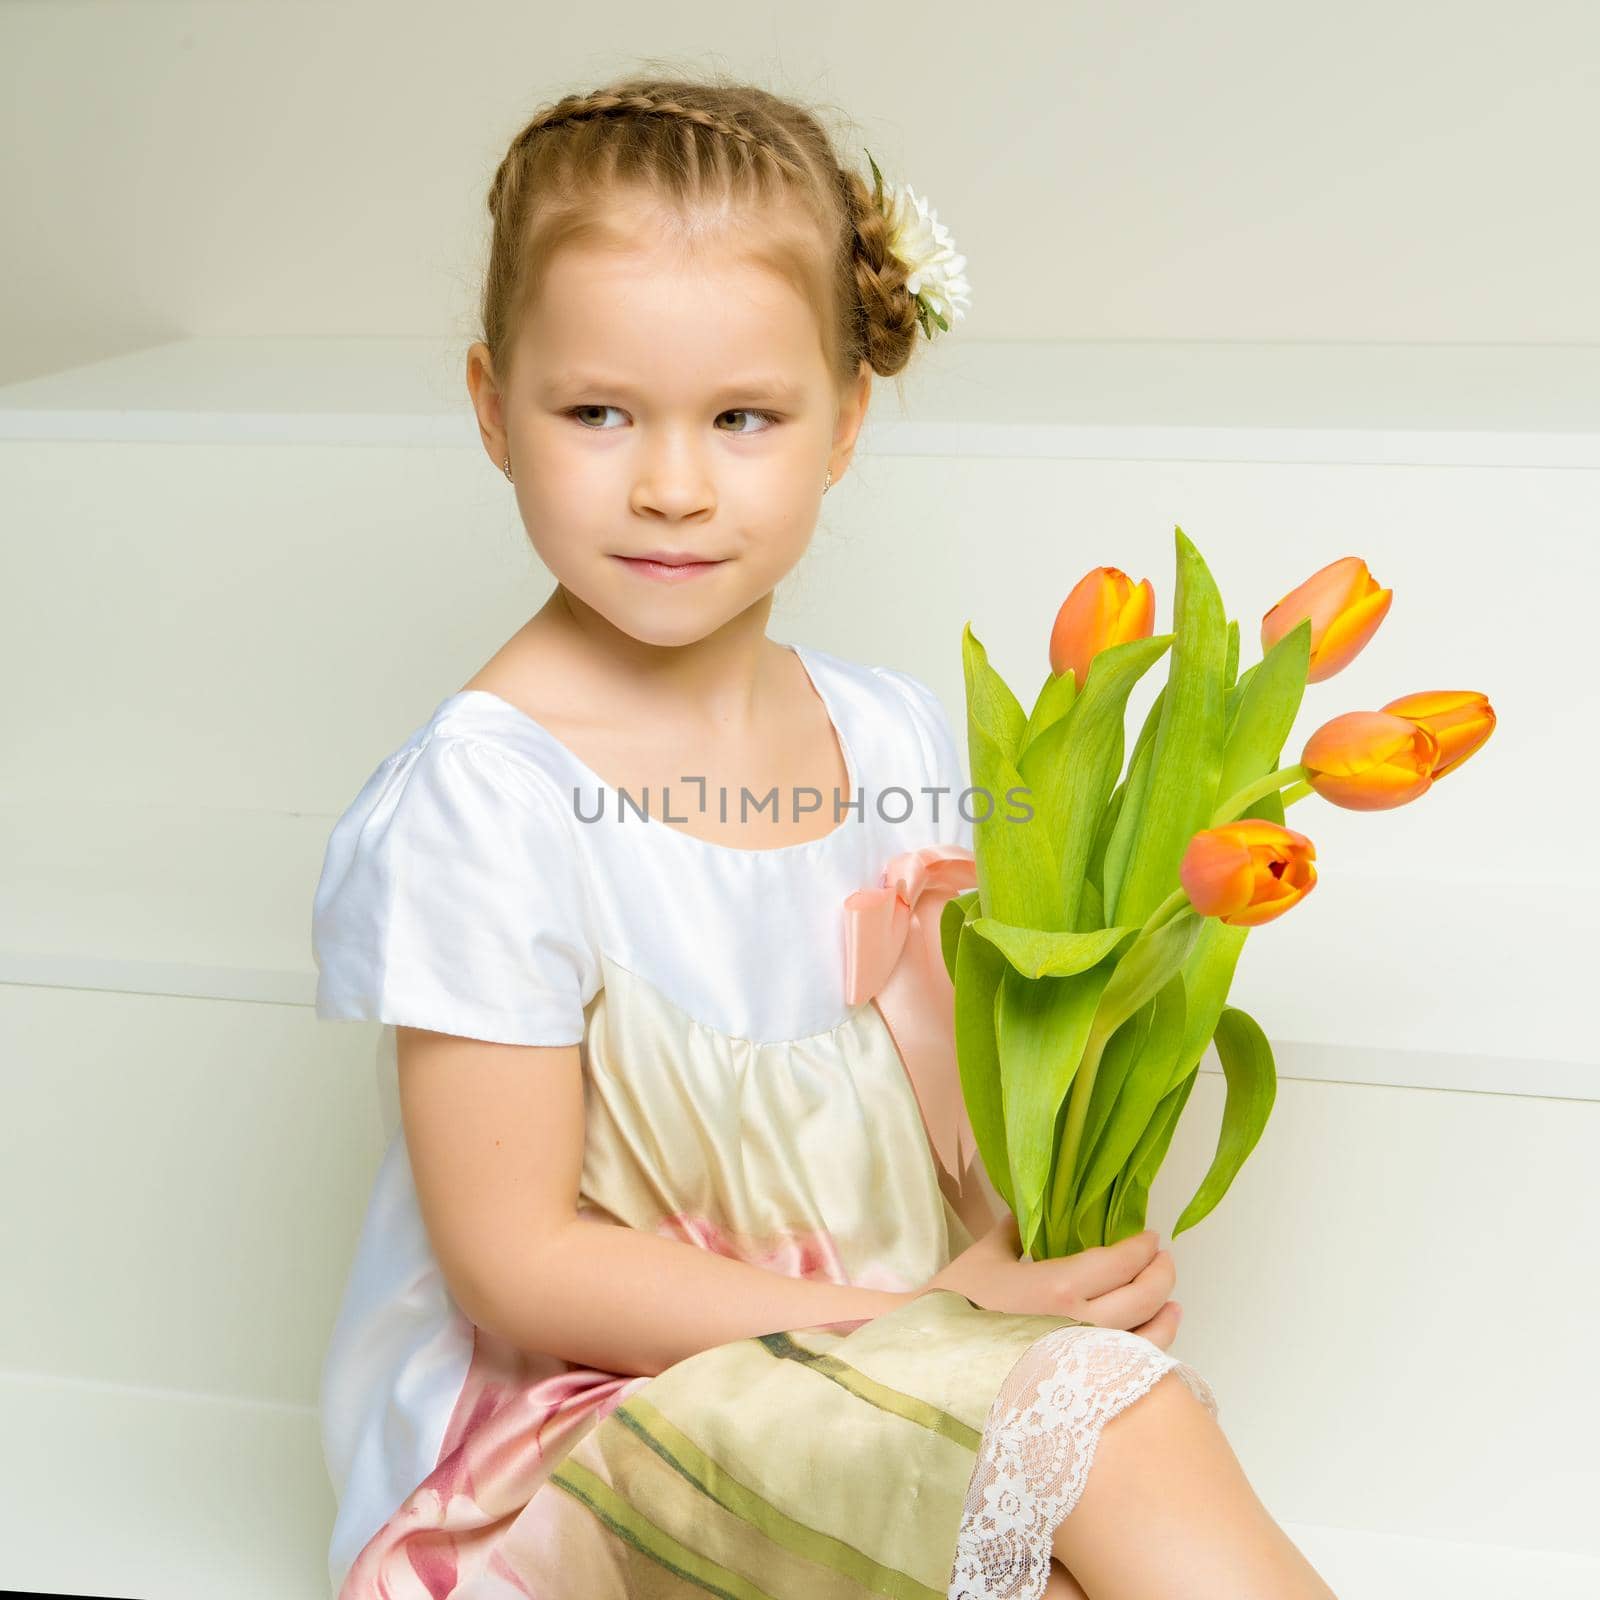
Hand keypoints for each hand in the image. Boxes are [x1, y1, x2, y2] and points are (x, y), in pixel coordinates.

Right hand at [924, 1211, 1182, 1350]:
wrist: (933, 1366)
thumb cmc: (955, 1308)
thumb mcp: (984, 1258)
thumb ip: (1015, 1231)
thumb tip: (1032, 1213)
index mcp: (1057, 1286)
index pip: (1120, 1262)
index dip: (1141, 1248)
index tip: (1149, 1238)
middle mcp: (1080, 1325)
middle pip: (1143, 1298)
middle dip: (1161, 1275)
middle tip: (1163, 1260)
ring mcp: (1083, 1363)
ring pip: (1145, 1338)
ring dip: (1165, 1316)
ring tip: (1172, 1303)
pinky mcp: (1079, 1390)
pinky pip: (1128, 1370)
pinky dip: (1149, 1351)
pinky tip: (1151, 1341)